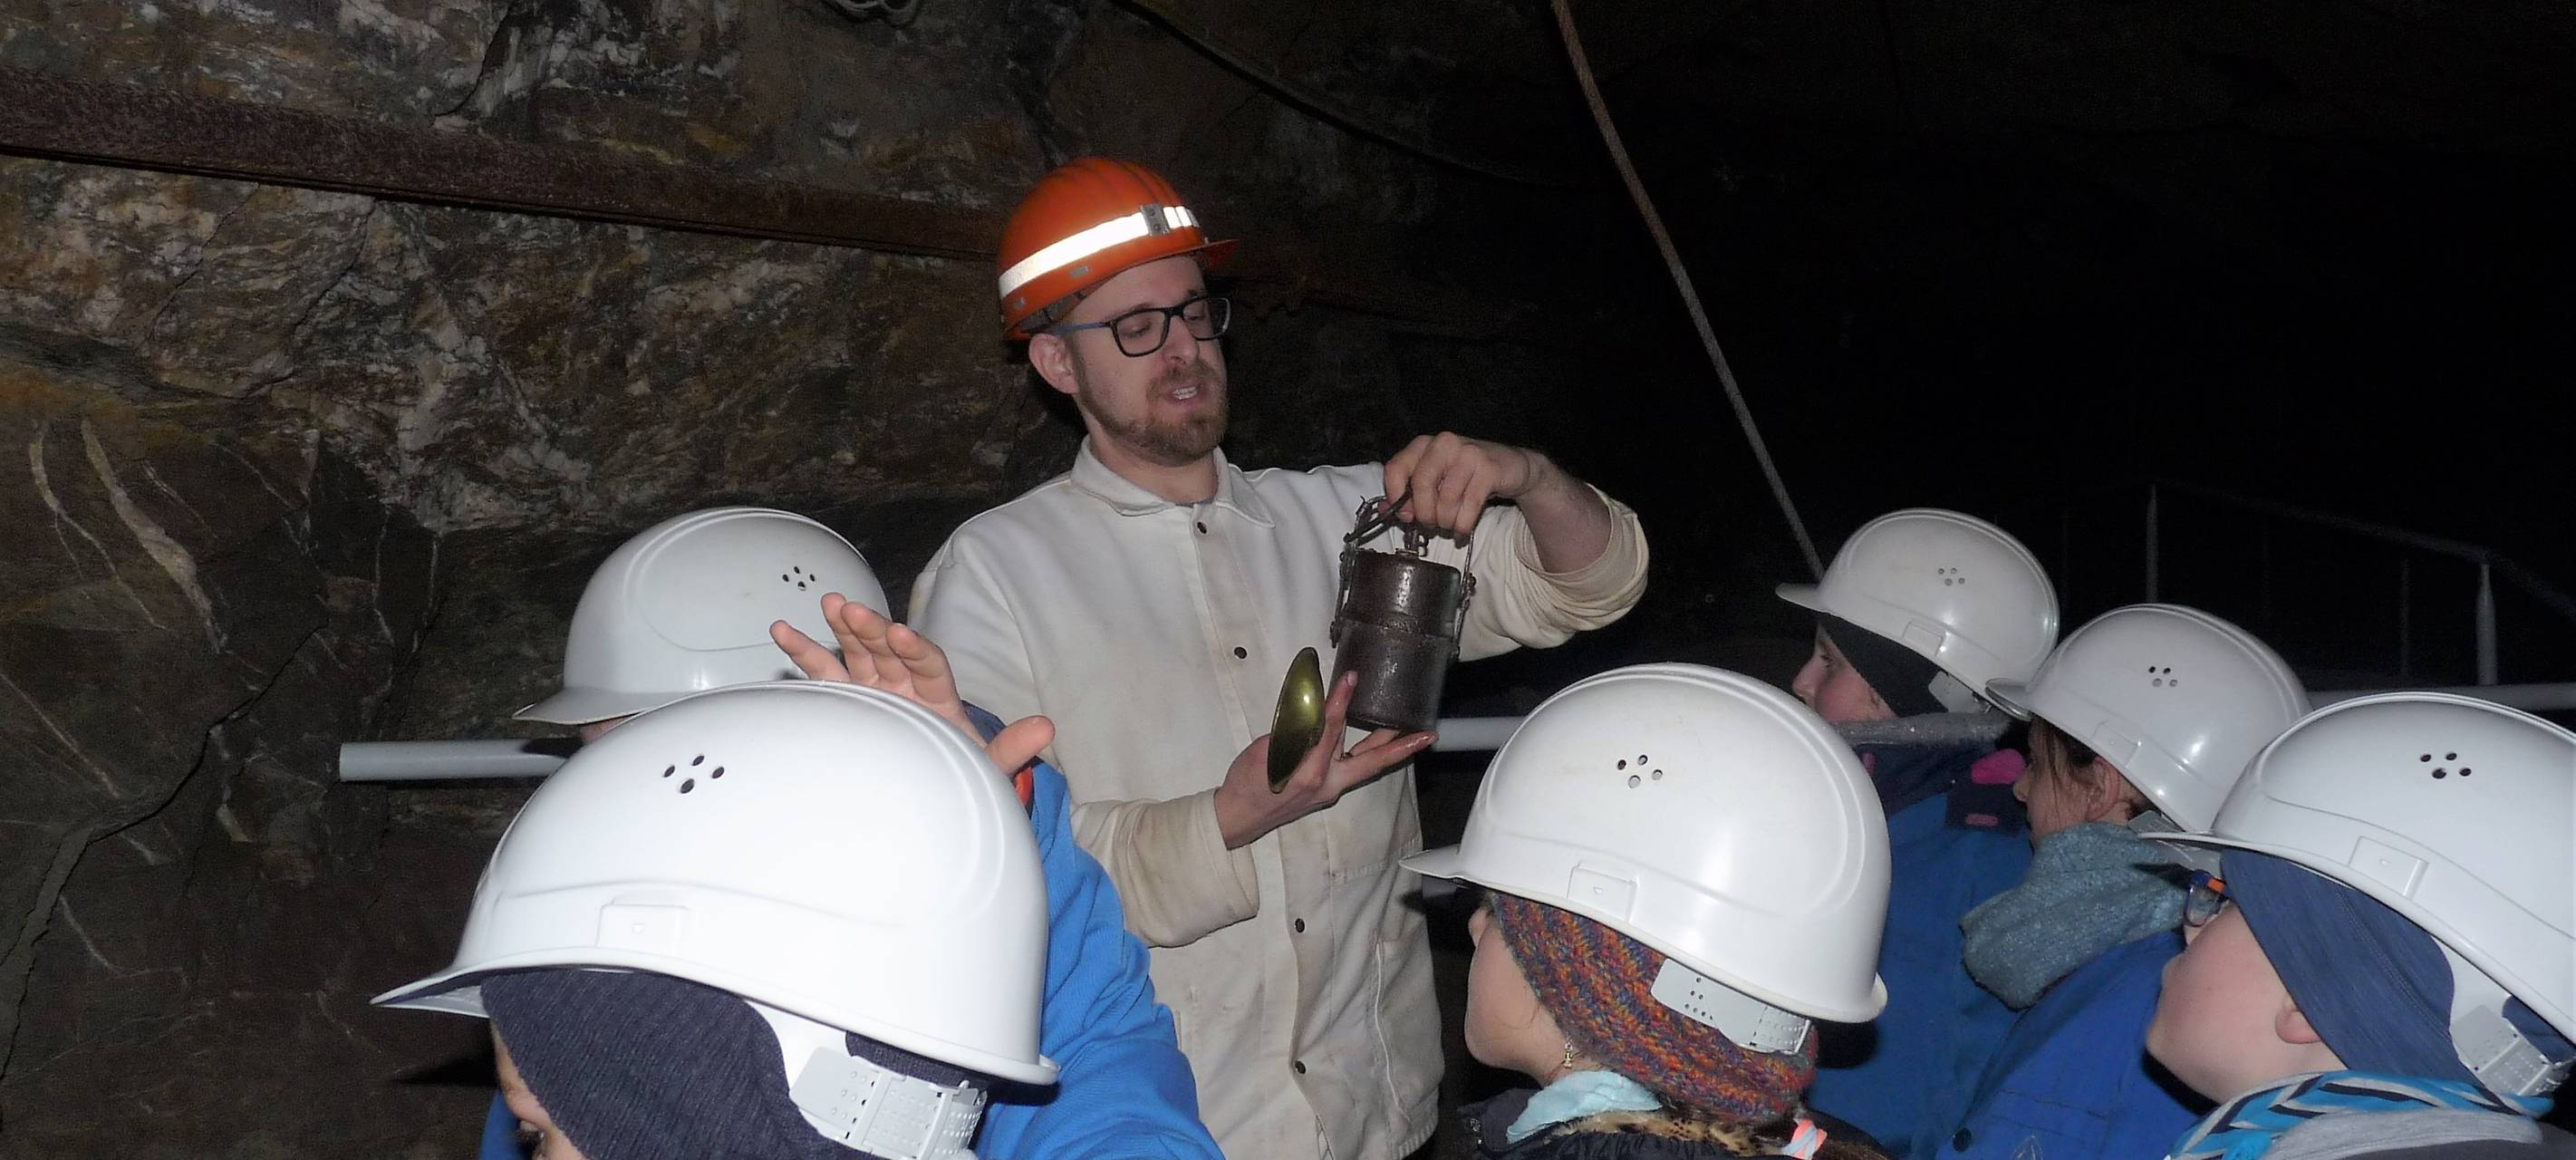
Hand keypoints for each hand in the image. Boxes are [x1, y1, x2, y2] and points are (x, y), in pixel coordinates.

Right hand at [770, 594, 1053, 776]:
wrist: (933, 795)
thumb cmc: (959, 775)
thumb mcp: (988, 766)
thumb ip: (1012, 748)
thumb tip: (1046, 727)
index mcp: (939, 696)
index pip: (929, 664)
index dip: (916, 649)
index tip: (902, 634)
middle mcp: (905, 686)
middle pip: (889, 651)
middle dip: (873, 629)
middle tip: (851, 609)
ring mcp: (874, 691)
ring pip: (859, 653)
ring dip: (843, 629)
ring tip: (828, 603)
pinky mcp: (849, 702)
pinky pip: (827, 675)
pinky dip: (807, 654)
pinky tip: (784, 630)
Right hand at [1213, 671, 1434, 848]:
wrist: (1238, 817)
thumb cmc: (1246, 782)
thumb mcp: (1266, 749)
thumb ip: (1295, 730)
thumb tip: (1318, 712)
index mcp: (1308, 771)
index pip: (1331, 729)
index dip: (1341, 701)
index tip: (1352, 678)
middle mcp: (1326, 783)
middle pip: (1371, 760)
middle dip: (1401, 746)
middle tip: (1429, 734)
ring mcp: (1329, 789)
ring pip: (1365, 763)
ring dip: (1389, 748)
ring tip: (1415, 734)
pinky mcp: (1326, 790)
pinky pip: (1351, 768)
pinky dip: (1365, 753)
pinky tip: (1374, 740)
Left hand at [1383, 432, 1554, 539]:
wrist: (1512, 468)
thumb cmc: (1467, 476)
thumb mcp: (1436, 481)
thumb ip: (1409, 494)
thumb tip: (1386, 510)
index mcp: (1423, 444)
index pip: (1395, 468)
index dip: (1396, 497)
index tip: (1406, 516)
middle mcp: (1443, 443)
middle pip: (1420, 485)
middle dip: (1425, 514)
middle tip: (1432, 524)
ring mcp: (1467, 453)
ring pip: (1446, 500)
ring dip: (1446, 522)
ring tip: (1451, 525)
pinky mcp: (1488, 468)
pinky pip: (1468, 506)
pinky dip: (1463, 525)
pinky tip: (1463, 529)